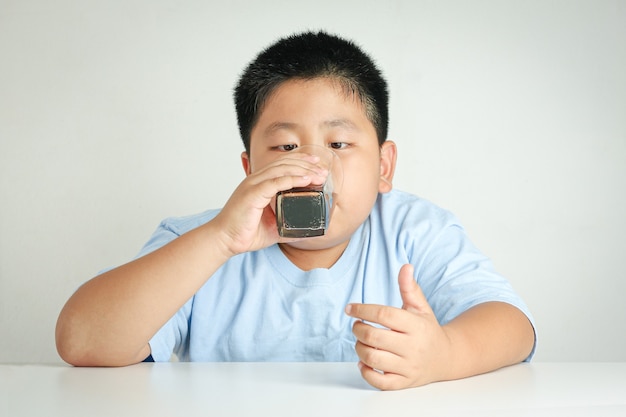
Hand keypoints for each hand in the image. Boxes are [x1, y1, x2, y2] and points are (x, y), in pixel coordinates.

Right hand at [210, 152, 327, 256]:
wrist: (224, 240)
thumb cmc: (244, 232)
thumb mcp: (273, 226)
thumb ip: (288, 223)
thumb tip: (306, 228)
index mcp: (259, 183)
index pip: (282, 164)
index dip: (300, 161)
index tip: (317, 164)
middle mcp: (256, 180)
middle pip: (284, 163)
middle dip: (306, 164)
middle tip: (323, 169)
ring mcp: (253, 185)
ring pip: (282, 170)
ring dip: (303, 170)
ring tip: (319, 175)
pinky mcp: (252, 194)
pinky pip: (275, 182)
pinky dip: (292, 179)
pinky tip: (305, 180)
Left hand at [345, 264, 451, 389]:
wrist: (447, 358)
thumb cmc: (427, 329)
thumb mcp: (421, 307)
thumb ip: (410, 288)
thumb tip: (405, 266)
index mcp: (416, 325)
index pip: (384, 315)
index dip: (363, 309)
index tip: (350, 308)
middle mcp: (413, 347)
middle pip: (374, 337)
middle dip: (358, 329)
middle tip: (356, 325)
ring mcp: (408, 367)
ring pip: (373, 359)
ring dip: (359, 348)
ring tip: (360, 341)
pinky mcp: (404, 382)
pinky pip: (379, 382)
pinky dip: (366, 372)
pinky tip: (364, 362)